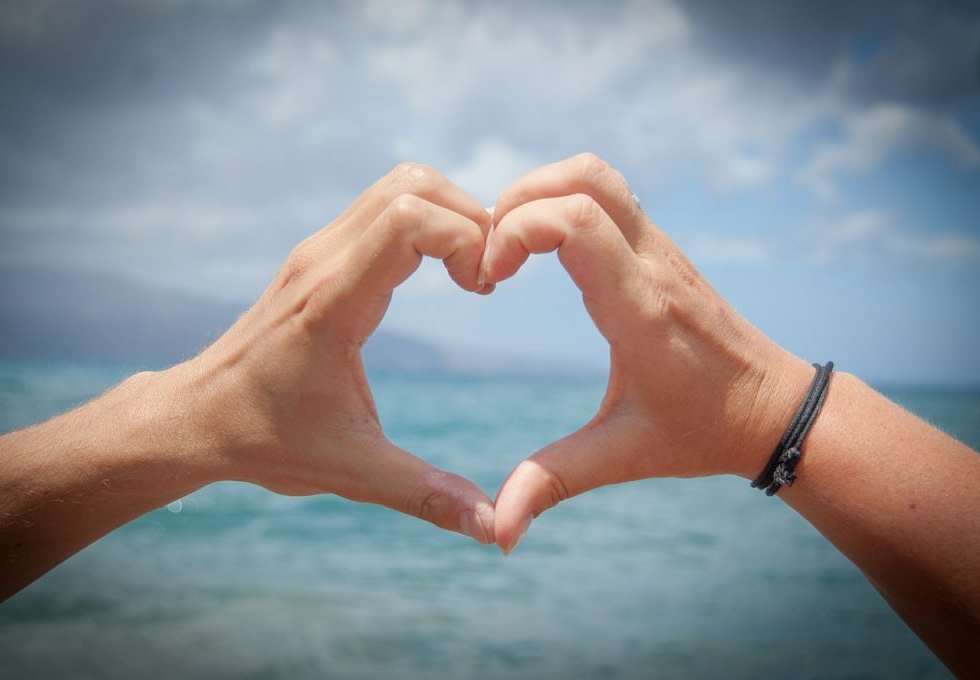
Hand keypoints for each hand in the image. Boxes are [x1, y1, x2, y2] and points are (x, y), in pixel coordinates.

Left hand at [162, 163, 496, 543]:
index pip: (411, 217)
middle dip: (470, 218)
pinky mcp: (318, 256)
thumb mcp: (352, 472)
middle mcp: (324, 260)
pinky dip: (425, 221)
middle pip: (413, 184)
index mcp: (334, 302)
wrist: (195, 418)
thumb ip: (426, 494)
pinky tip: (438, 273)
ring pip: (398, 185)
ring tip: (469, 272)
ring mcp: (317, 251)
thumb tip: (495, 529)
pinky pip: (382, 207)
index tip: (483, 291)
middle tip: (486, 278)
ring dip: (448, 214)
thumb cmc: (266, 441)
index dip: (466, 238)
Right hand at [481, 153, 813, 552]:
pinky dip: (562, 199)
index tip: (490, 278)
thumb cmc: (702, 430)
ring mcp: (660, 248)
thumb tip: (498, 535)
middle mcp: (652, 263)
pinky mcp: (659, 247)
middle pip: (583, 176)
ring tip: (510, 244)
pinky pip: (608, 192)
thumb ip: (553, 484)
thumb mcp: (622, 456)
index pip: (575, 220)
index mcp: (639, 308)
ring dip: (540, 191)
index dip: (514, 231)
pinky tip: (543, 248)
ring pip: (597, 173)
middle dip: (517, 200)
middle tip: (490, 253)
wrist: (775, 408)